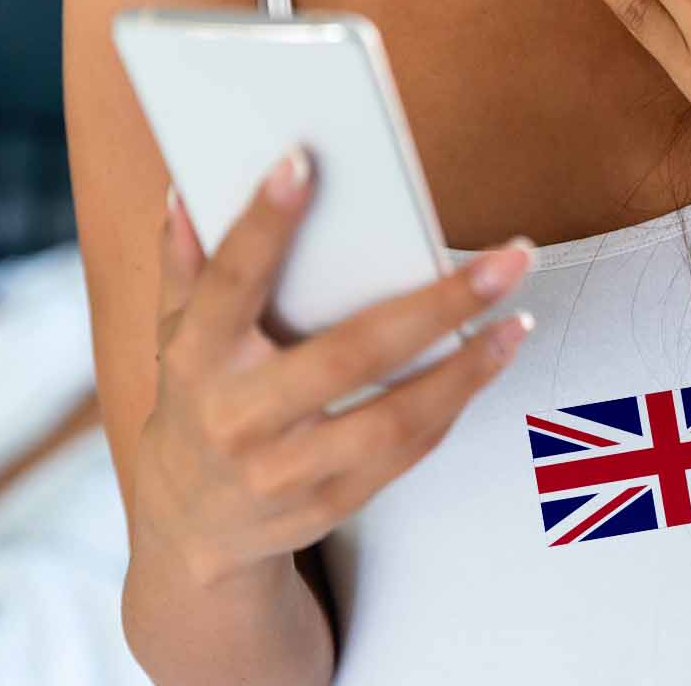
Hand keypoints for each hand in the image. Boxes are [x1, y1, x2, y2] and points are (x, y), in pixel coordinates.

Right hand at [134, 146, 535, 589]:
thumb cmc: (197, 402)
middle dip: (437, 304)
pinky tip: (488, 361)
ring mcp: (286, 470)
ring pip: (394, 418)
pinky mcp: (327, 504)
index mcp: (196, 359)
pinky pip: (405, 453)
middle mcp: (238, 417)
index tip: (302, 161)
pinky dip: (452, 404)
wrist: (192, 528)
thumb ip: (185, 264)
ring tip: (517, 317)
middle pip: (349, 356)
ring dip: (468, 368)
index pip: (230, 283)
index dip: (263, 223)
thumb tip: (187, 192)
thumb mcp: (172, 334)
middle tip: (506, 259)